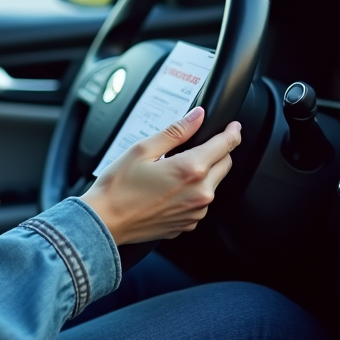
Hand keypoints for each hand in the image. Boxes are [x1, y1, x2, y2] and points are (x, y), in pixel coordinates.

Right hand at [80, 106, 241, 244]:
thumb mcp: (142, 150)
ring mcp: (196, 212)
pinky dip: (193, 192)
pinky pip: (200, 202)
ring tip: (173, 169)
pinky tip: (170, 188)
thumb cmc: (118, 187)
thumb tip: (196, 116)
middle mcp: (200, 193)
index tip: (233, 127)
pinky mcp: (188, 224)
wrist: (105, 221)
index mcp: (190, 170)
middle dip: (218, 152)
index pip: (225, 146)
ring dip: (204, 173)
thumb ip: (175, 132)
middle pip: (225, 165)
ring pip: (213, 185)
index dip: (232, 133)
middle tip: (198, 145)